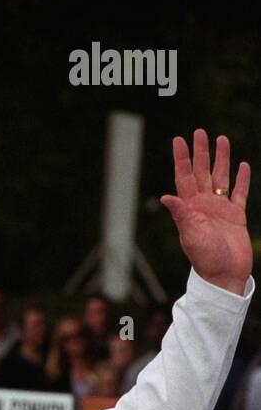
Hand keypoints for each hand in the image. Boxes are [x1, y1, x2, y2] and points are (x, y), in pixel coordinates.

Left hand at [160, 130, 251, 294]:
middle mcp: (204, 206)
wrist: (225, 277)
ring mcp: (220, 210)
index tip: (179, 139)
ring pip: (221, 178)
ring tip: (221, 139)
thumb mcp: (191, 236)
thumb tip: (165, 197)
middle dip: (200, 152)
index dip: (181, 158)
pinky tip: (243, 165)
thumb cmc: (206, 260)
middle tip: (199, 132)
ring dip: (222, 160)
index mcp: (191, 209)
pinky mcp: (236, 217)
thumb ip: (181, 215)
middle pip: (202, 173)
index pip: (184, 178)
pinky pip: (239, 194)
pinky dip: (242, 180)